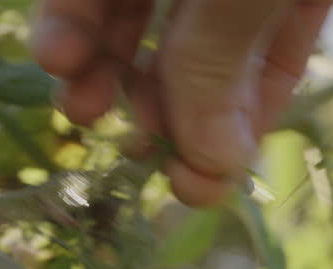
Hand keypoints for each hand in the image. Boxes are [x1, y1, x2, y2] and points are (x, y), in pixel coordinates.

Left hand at [31, 0, 332, 206]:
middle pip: (196, 50)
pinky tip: (58, 56)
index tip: (196, 184)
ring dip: (102, 74)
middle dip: (160, 108)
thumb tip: (217, 169)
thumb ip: (226, 59)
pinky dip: (69, 23)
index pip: (274, 68)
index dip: (235, 130)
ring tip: (80, 109)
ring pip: (132, 19)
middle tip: (137, 150)